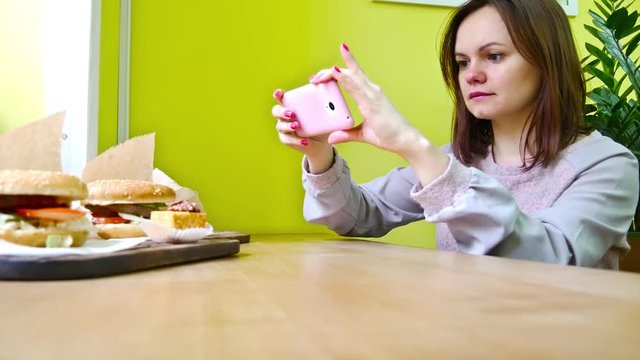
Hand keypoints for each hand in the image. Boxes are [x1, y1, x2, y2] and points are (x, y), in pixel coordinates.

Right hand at [271, 89, 333, 172]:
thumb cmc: (321, 122)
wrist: (322, 141)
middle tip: (292, 114)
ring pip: (280, 126)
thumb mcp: (324, 111)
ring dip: (288, 126)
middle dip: (282, 112)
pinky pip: (287, 139)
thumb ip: (322, 97)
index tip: (279, 93)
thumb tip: (322, 82)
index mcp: (291, 104)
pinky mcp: (287, 139)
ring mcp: (284, 128)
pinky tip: (305, 141)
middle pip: (276, 111)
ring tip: (297, 126)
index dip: (278, 95)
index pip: (281, 97)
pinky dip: (296, 140)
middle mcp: (284, 115)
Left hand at [310, 44, 449, 184]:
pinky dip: (345, 78)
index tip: (321, 78)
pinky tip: (336, 72)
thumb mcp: (362, 134)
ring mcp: (373, 95)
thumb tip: (332, 137)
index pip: (353, 77)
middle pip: (349, 73)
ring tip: (319, 74)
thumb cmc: (389, 135)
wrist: (406, 141)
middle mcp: (372, 90)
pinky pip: (355, 86)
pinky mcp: (372, 103)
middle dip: (330, 72)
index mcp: (370, 95)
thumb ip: (347, 134)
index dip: (338, 72)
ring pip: (351, 76)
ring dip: (334, 72)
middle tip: (314, 77)